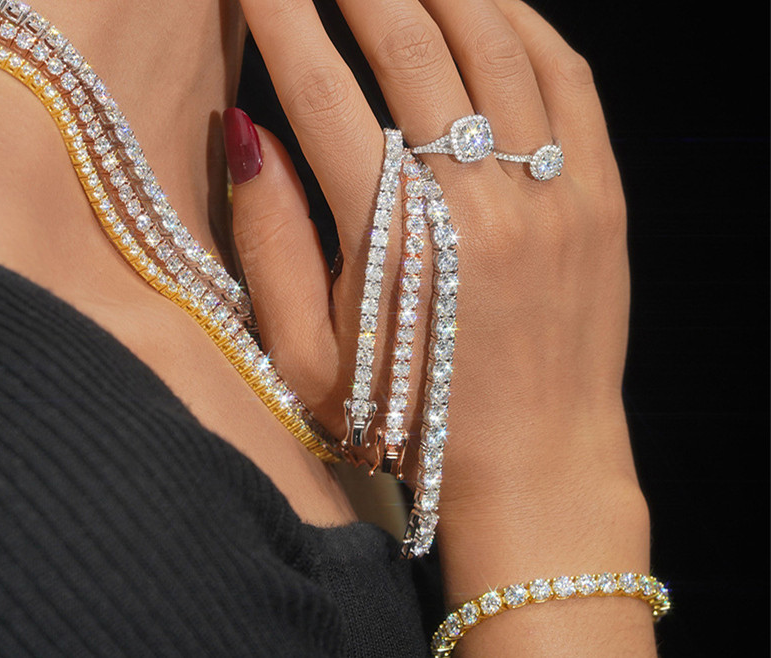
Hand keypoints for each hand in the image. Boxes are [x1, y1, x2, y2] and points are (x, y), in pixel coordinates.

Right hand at [229, 0, 654, 652]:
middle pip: (409, 43)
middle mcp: (479, 201)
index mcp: (397, 241)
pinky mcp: (603, 201)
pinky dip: (525, 24)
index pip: (318, 90)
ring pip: (495, 42)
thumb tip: (246, 134)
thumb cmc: (416, 425)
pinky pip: (570, 80)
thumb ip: (271, 243)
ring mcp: (554, 193)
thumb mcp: (311, 360)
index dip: (278, 16)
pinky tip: (488, 4)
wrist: (537, 471)